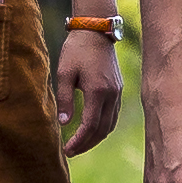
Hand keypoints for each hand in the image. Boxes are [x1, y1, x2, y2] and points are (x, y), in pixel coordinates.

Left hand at [51, 28, 124, 159]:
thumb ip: (64, 99)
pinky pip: (113, 116)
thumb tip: (63, 123)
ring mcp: (117, 92)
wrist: (96, 31)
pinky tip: (91, 130)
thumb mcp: (64, 73)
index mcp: (98, 90)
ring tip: (79, 144)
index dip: (79, 141)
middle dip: (86, 144)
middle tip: (71, 151)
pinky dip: (102, 127)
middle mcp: (111, 94)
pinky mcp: (118, 89)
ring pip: (110, 125)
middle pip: (102, 130)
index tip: (67, 150)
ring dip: (95, 138)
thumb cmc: (77, 50)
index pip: (90, 125)